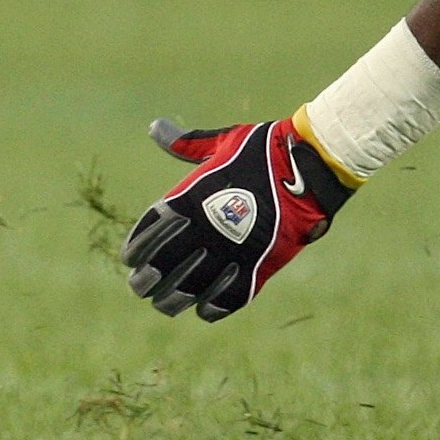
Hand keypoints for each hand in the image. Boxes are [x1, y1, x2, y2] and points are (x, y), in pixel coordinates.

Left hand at [122, 115, 348, 321]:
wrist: (311, 165)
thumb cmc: (263, 150)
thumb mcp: (221, 143)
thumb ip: (186, 143)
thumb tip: (154, 127)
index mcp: (193, 196)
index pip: (153, 228)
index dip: (137, 247)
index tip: (128, 259)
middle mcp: (208, 225)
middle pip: (166, 261)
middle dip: (148, 278)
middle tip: (138, 289)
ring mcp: (234, 248)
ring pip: (195, 284)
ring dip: (175, 298)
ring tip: (164, 305)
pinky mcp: (261, 265)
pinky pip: (232, 295)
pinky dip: (215, 307)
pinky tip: (203, 311)